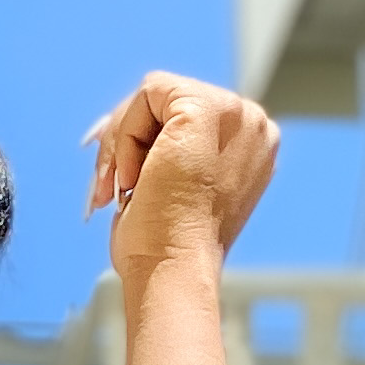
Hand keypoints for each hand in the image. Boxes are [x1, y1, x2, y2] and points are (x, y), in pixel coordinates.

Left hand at [82, 72, 278, 279]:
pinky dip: (125, 135)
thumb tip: (124, 127)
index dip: (145, 142)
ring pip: (156, 95)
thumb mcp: (175, 186)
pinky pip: (148, 93)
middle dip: (128, 139)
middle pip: (170, 100)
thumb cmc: (166, 247)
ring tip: (123, 189)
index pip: (186, 117)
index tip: (122, 184)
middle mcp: (253, 125)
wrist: (172, 271)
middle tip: (111, 188)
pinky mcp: (206, 108)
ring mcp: (235, 114)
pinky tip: (131, 177)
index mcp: (251, 147)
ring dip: (124, 142)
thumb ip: (171, 149)